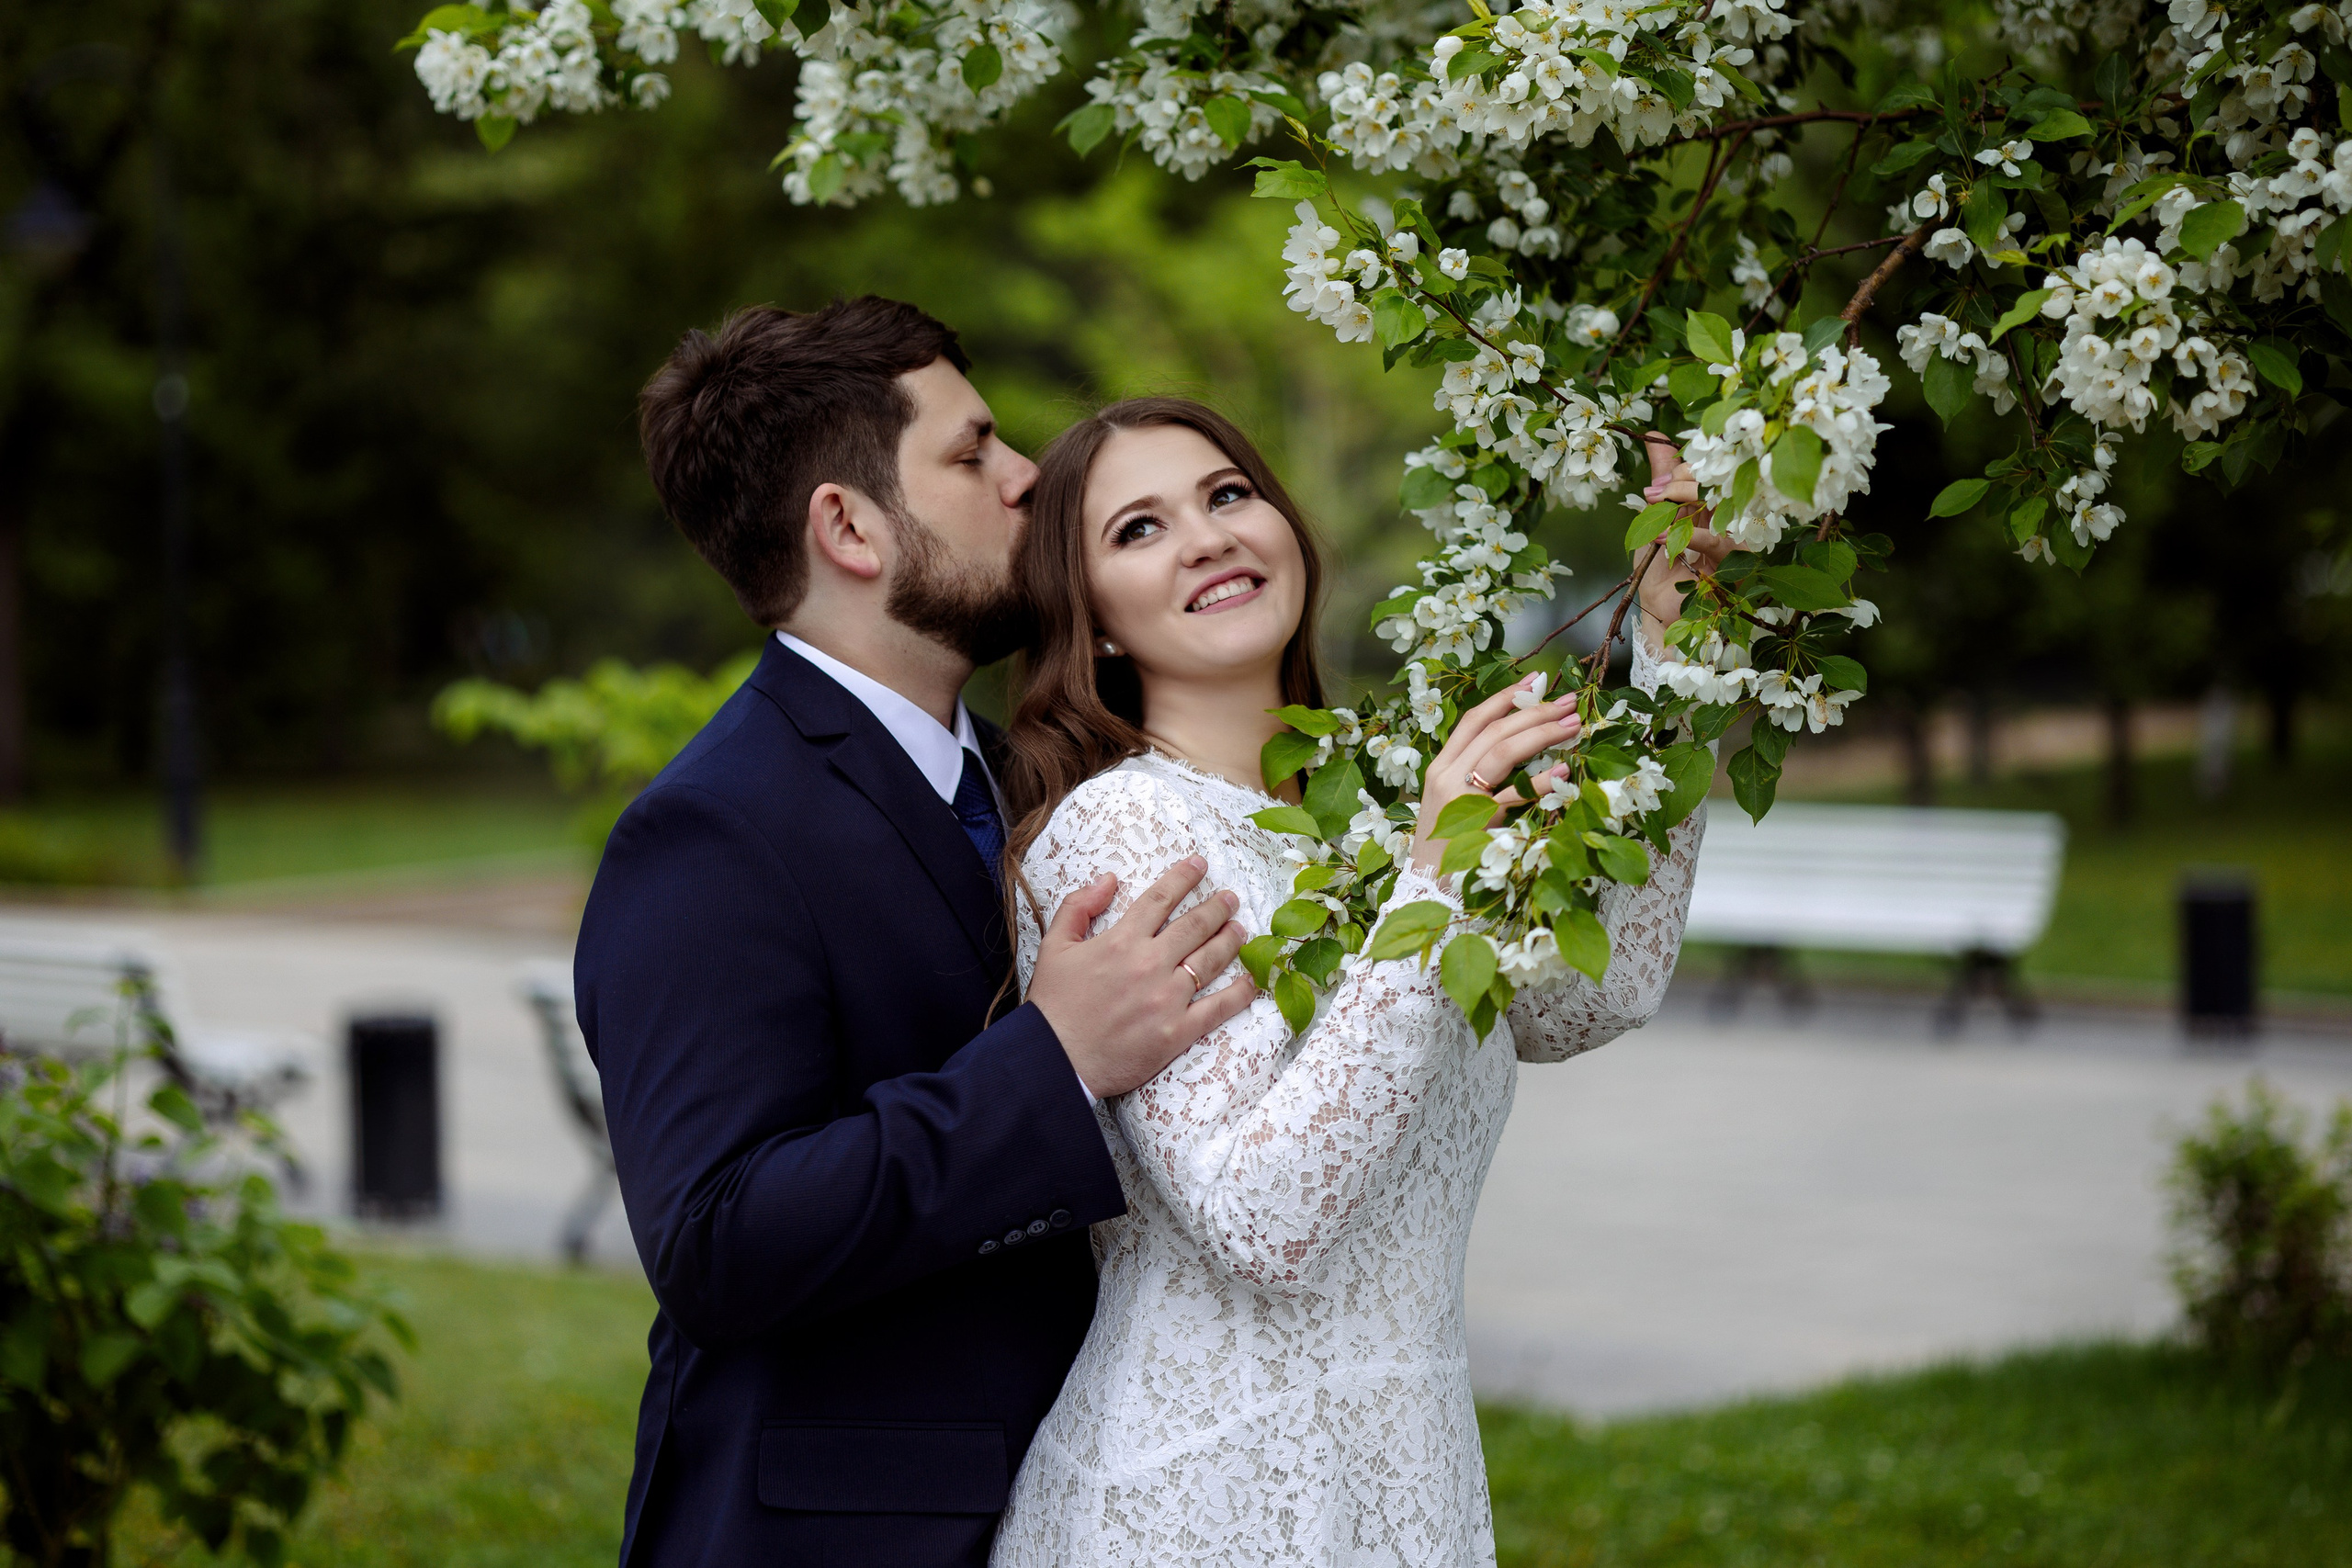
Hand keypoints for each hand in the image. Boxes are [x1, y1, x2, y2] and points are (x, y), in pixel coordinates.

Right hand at [1026, 856, 1256, 1098]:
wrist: (1055, 1059)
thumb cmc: (1053, 1004)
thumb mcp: (1053, 946)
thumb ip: (1078, 906)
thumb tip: (1108, 879)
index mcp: (1121, 941)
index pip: (1160, 899)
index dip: (1183, 878)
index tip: (1200, 864)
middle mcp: (1150, 964)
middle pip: (1194, 926)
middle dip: (1217, 908)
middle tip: (1231, 898)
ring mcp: (1167, 998)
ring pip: (1210, 960)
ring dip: (1230, 941)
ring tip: (1242, 930)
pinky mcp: (1177, 1031)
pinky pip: (1217, 1008)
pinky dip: (1240, 993)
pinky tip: (1252, 981)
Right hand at [1408, 674, 1581, 873]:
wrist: (1424, 887)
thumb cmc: (1445, 848)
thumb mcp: (1454, 804)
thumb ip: (1477, 776)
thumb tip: (1521, 748)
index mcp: (1440, 767)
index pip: (1474, 720)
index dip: (1505, 697)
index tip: (1535, 680)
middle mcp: (1445, 775)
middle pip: (1494, 731)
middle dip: (1534, 711)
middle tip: (1569, 702)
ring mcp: (1458, 798)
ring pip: (1502, 752)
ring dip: (1542, 734)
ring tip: (1573, 725)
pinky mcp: (1475, 822)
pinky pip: (1513, 795)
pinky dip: (1541, 782)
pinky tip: (1565, 771)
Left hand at [1635, 433, 1736, 649]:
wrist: (1662, 614)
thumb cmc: (1659, 571)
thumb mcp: (1653, 520)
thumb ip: (1661, 479)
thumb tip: (1654, 434)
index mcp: (1709, 502)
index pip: (1705, 469)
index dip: (1683, 460)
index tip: (1657, 456)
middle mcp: (1726, 515)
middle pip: (1716, 479)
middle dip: (1683, 477)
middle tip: (1655, 488)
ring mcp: (1735, 536)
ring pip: (1720, 502)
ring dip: (1684, 498)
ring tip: (1655, 502)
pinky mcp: (1737, 562)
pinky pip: (1717, 539)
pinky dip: (1687, 536)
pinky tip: (1662, 535)